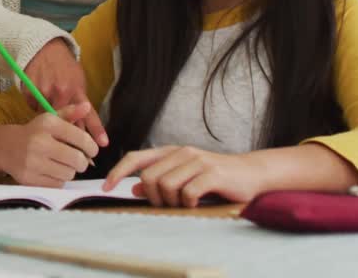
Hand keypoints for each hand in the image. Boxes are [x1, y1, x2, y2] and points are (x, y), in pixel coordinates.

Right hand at [0, 102, 100, 187]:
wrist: (4, 147)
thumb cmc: (34, 132)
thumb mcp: (50, 119)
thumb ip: (70, 113)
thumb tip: (86, 106)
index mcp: (48, 124)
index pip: (81, 138)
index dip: (92, 147)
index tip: (92, 151)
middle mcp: (40, 142)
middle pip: (78, 160)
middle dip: (82, 162)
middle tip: (79, 160)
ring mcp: (33, 162)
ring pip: (69, 174)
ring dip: (70, 171)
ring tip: (63, 165)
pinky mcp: (29, 178)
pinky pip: (57, 184)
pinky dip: (59, 180)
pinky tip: (52, 172)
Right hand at [23, 39, 108, 146]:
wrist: (44, 48)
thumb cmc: (64, 66)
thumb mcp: (77, 81)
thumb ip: (79, 103)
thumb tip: (83, 130)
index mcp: (76, 90)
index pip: (88, 114)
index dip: (95, 130)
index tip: (102, 144)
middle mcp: (61, 92)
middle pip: (65, 123)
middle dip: (66, 132)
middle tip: (67, 141)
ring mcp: (43, 92)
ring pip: (47, 118)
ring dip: (49, 117)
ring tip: (49, 103)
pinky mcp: (29, 92)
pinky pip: (33, 109)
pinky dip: (36, 107)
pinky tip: (38, 96)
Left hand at [103, 146, 261, 207]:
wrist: (251, 174)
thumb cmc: (215, 179)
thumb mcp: (185, 178)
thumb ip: (160, 180)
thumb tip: (134, 187)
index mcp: (171, 152)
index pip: (136, 158)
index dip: (118, 171)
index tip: (105, 188)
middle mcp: (182, 152)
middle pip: (149, 176)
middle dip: (154, 197)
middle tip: (169, 205)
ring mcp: (197, 161)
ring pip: (166, 185)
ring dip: (172, 202)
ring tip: (185, 203)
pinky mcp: (212, 173)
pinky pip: (188, 192)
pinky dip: (188, 203)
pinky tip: (196, 204)